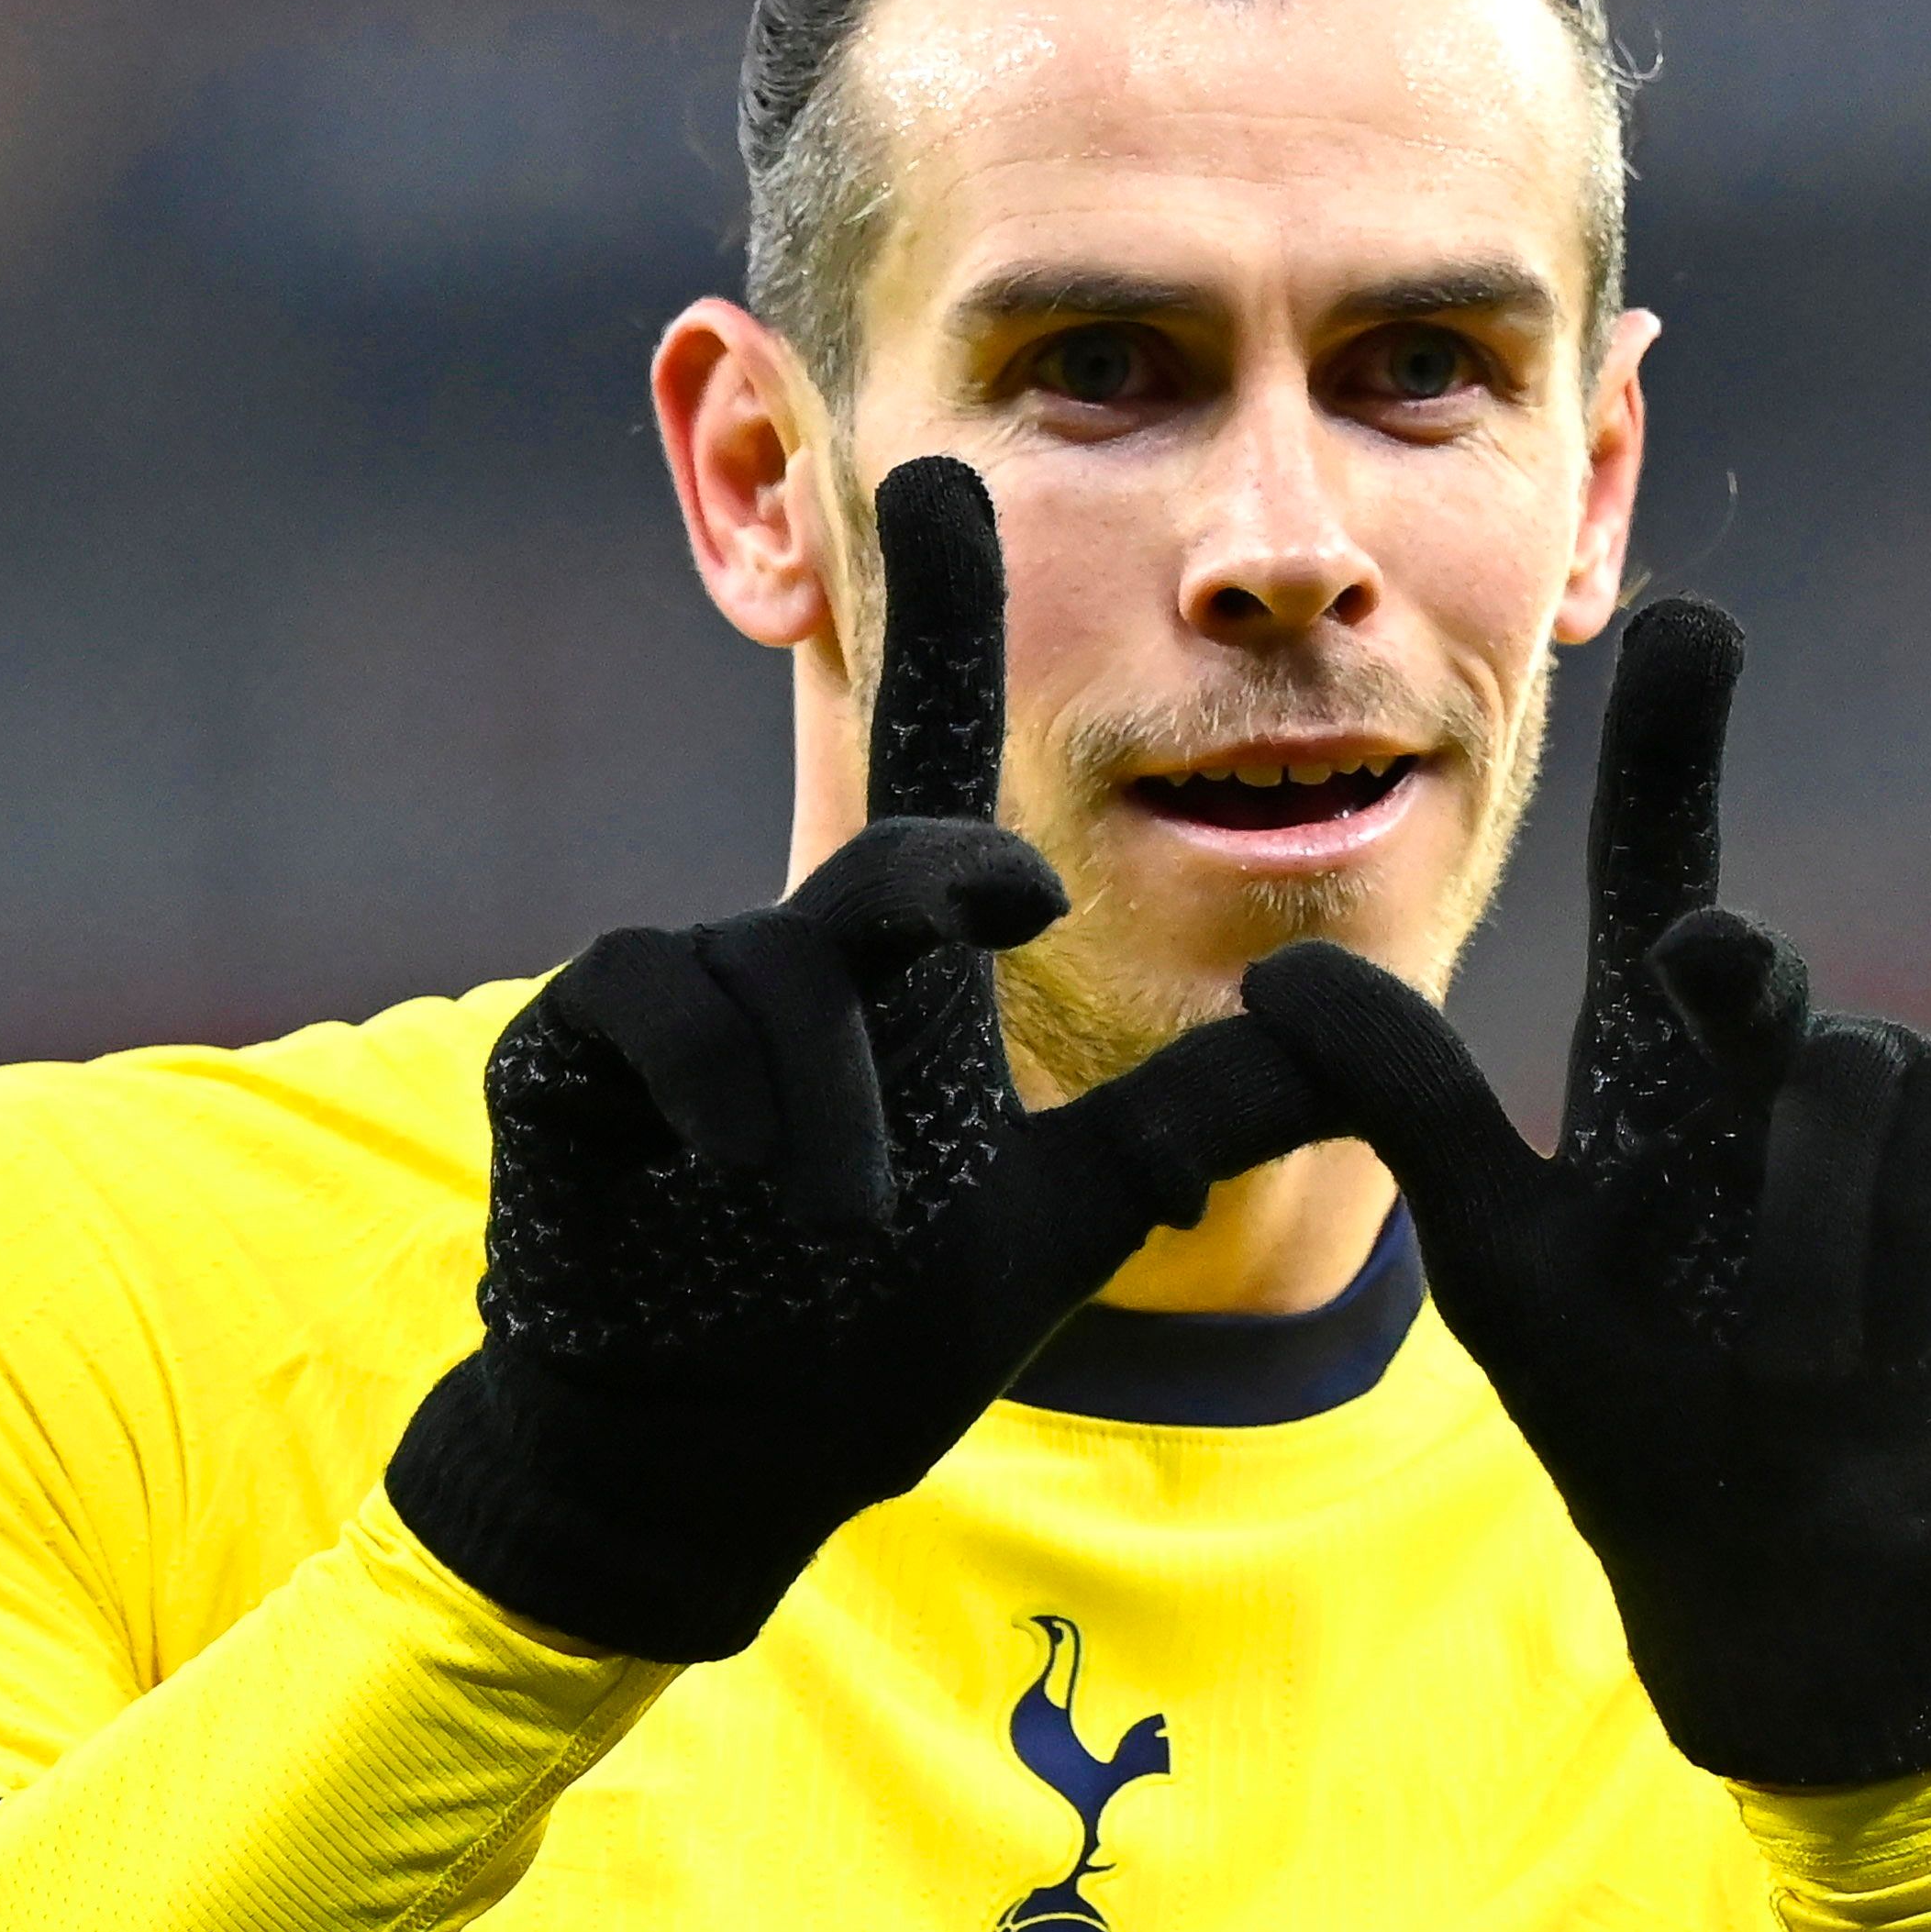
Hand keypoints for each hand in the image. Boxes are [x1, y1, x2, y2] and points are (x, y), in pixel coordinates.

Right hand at [390, 459, 1323, 1660]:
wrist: (721, 1459)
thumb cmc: (872, 1323)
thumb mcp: (1074, 1212)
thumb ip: (1207, 1113)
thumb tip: (1361, 1027)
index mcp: (900, 971)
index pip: (932, 760)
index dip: (942, 622)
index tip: (952, 472)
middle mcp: (792, 955)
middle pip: (873, 858)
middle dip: (925, 881)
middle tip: (1002, 903)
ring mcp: (675, 1002)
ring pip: (770, 959)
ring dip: (828, 1094)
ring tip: (850, 1220)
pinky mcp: (569, 1059)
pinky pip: (642, 1002)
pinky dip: (712, 1078)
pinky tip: (744, 1160)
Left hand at [1239, 597, 1930, 1788]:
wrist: (1801, 1561)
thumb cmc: (1645, 1415)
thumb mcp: (1509, 1267)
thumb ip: (1411, 1112)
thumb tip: (1276, 982)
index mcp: (1655, 1061)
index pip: (1659, 867)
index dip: (1671, 748)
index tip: (1691, 621)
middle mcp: (1780, 1048)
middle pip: (1748, 964)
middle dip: (1731, 988)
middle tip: (1704, 985)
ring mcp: (1910, 1091)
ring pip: (1861, 1085)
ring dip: (1809, 1249)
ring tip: (1790, 1358)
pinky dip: (1920, 1254)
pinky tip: (1902, 1333)